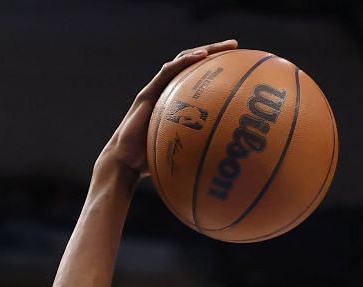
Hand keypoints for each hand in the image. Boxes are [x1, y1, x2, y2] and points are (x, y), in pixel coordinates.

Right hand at [95, 39, 239, 183]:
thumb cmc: (152, 164)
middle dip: (214, 51)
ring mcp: (156, 90)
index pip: (197, 78)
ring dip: (204, 50)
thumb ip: (202, 150)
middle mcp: (166, 92)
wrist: (125, 163)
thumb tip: (230, 162)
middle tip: (235, 45)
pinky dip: (185, 61)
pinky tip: (202, 56)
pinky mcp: (147, 93)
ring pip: (181, 61)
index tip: (237, 63)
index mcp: (175, 102)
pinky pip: (167, 72)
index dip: (215, 69)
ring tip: (226, 46)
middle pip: (192, 64)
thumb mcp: (185, 155)